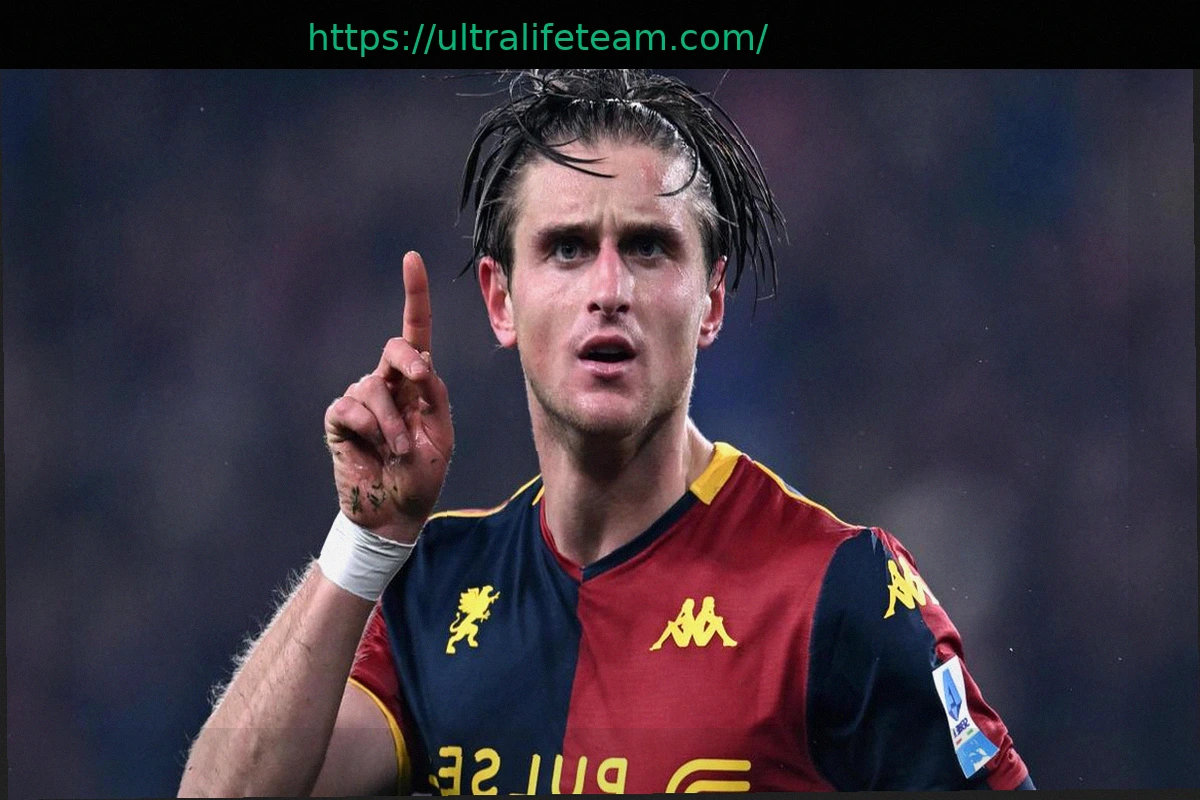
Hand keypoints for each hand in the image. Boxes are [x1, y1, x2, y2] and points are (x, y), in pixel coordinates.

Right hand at [323, 252, 452, 542]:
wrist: (395, 513)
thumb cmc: (422, 476)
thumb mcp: (441, 436)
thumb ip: (436, 398)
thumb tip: (423, 363)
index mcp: (416, 384)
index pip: (415, 332)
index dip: (414, 295)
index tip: (411, 259)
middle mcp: (387, 383)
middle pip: (395, 348)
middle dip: (408, 360)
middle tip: (420, 383)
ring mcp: (361, 400)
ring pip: (373, 387)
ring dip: (394, 422)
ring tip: (400, 450)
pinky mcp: (340, 419)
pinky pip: (350, 407)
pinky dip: (370, 427)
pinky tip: (375, 448)